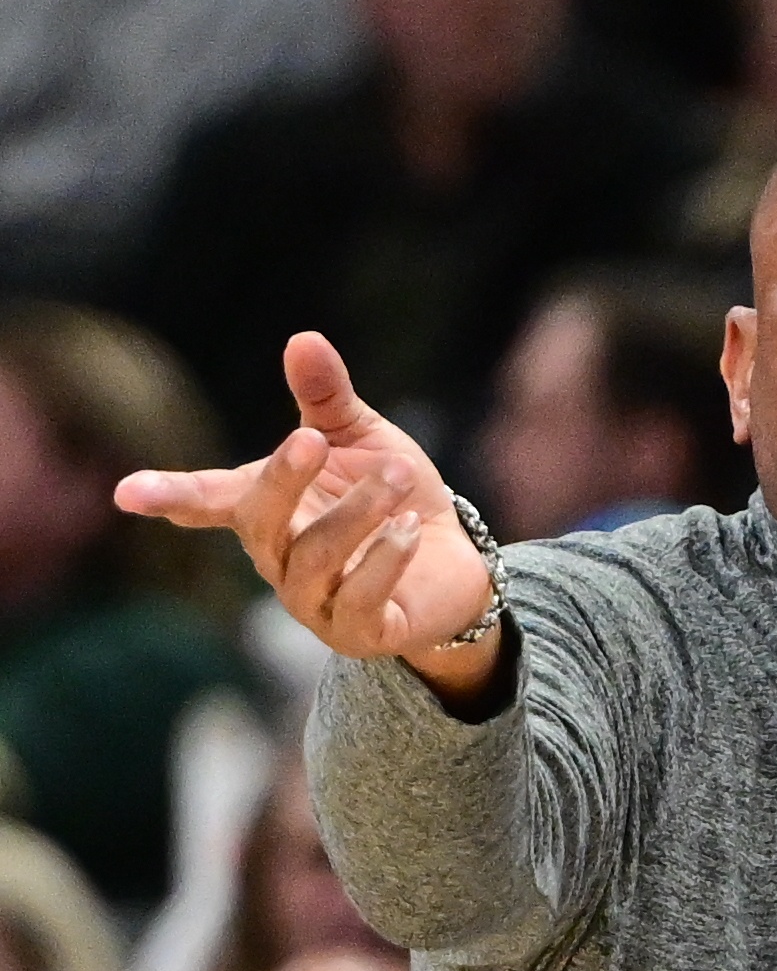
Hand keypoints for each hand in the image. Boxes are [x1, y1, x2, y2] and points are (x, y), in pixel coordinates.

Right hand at [114, 332, 498, 692]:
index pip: (208, 500)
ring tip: (398, 476)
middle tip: (313, 438)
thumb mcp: (362, 439)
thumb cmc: (392, 497)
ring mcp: (312, 601)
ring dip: (357, 512)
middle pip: (259, 522)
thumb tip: (303, 338)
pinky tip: (410, 528)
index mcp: (266, 508)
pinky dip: (385, 560)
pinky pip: (359, 599)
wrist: (455, 562)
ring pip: (316, 558)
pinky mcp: (357, 632)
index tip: (126, 492)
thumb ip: (327, 397)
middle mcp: (278, 559)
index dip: (169, 496)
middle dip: (283, 480)